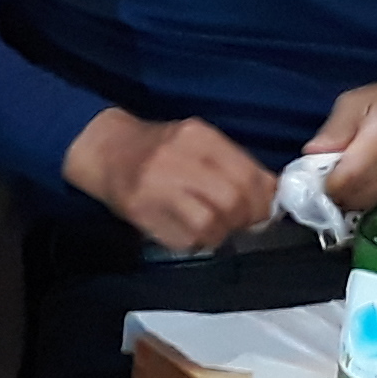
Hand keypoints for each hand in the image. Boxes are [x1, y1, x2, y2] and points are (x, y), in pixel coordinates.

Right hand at [64, 108, 277, 252]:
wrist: (106, 150)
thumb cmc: (160, 149)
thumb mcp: (197, 144)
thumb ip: (233, 164)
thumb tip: (271, 195)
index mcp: (198, 136)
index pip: (249, 176)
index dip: (264, 201)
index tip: (262, 210)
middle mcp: (177, 156)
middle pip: (233, 199)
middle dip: (245, 218)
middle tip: (240, 223)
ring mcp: (156, 183)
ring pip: (211, 222)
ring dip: (220, 232)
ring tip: (213, 227)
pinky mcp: (141, 208)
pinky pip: (184, 237)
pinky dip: (196, 241)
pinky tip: (189, 232)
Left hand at [303, 78, 376, 210]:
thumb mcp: (358, 101)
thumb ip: (337, 128)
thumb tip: (312, 152)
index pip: (346, 178)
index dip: (325, 180)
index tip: (310, 175)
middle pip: (352, 198)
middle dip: (331, 191)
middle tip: (322, 176)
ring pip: (363, 207)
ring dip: (345, 198)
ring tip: (339, 179)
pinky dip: (362, 201)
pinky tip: (356, 187)